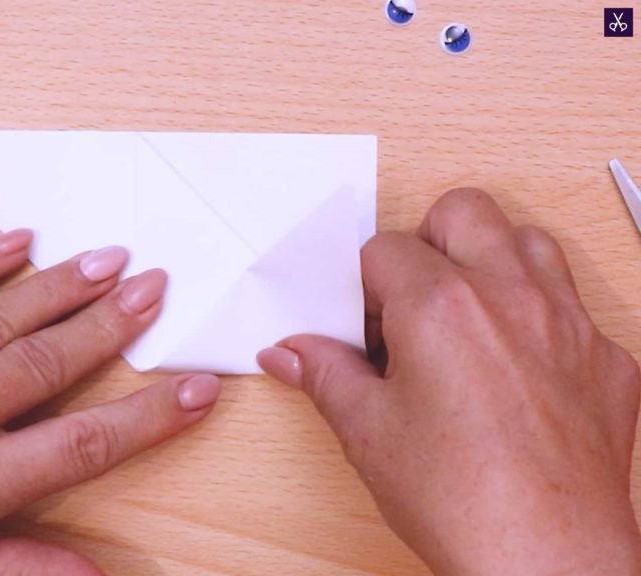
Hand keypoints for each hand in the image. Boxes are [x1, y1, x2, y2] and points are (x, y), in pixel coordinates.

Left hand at [0, 231, 220, 575]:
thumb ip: (13, 569)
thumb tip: (93, 575)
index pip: (85, 442)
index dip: (150, 414)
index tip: (194, 386)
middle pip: (49, 360)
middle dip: (112, 322)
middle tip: (156, 287)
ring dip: (59, 284)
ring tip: (108, 258)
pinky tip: (15, 241)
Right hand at [259, 189, 640, 574]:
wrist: (545, 560)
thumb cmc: (460, 500)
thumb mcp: (367, 431)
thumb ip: (324, 374)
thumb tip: (290, 353)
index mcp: (440, 307)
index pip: (384, 248)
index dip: (363, 283)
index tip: (362, 318)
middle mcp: (509, 297)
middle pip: (464, 211)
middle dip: (428, 240)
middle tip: (410, 297)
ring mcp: (567, 324)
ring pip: (530, 240)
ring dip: (492, 261)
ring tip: (466, 316)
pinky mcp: (606, 359)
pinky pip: (574, 308)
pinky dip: (540, 320)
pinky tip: (516, 372)